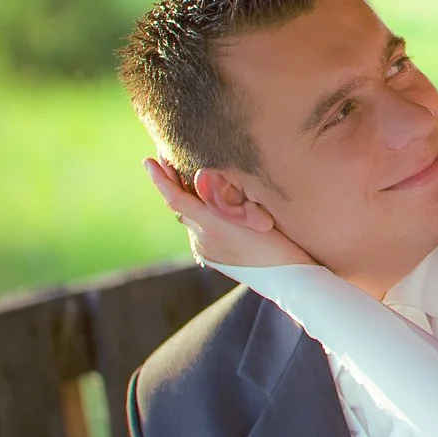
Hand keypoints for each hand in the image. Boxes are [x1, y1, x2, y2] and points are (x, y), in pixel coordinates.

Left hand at [144, 158, 314, 267]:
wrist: (288, 279)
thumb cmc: (281, 241)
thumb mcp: (257, 213)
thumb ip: (225, 196)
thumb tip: (202, 177)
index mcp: (213, 224)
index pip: (175, 198)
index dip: (160, 179)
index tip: (149, 161)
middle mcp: (202, 237)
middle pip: (180, 204)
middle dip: (173, 182)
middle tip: (169, 158)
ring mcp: (205, 249)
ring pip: (190, 218)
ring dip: (190, 200)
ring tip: (196, 179)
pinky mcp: (210, 258)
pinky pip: (198, 231)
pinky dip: (201, 216)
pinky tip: (214, 208)